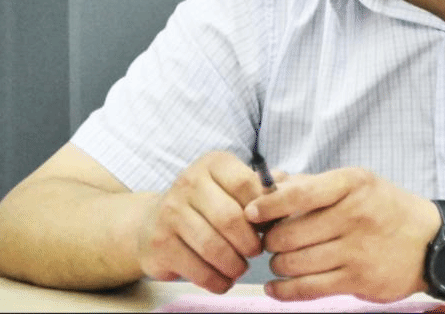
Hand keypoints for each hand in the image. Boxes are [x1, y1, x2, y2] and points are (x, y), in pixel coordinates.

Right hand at [137, 151, 269, 292]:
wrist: (153, 223)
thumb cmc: (208, 205)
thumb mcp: (233, 187)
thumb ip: (263, 188)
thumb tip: (290, 192)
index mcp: (213, 163)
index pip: (247, 184)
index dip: (264, 210)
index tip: (269, 226)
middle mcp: (189, 182)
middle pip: (231, 218)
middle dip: (250, 242)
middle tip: (256, 251)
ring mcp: (170, 212)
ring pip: (214, 247)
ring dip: (235, 265)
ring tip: (240, 267)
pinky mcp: (160, 243)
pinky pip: (197, 269)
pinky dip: (217, 281)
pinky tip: (224, 279)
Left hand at [244, 168, 440, 302]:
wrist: (430, 241)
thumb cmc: (384, 208)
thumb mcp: (356, 183)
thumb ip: (312, 184)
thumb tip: (267, 186)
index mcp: (352, 184)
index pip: (299, 193)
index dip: (268, 205)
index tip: (251, 212)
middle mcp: (354, 214)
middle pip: (290, 233)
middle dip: (271, 240)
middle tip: (269, 241)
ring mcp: (357, 249)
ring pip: (295, 262)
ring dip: (278, 264)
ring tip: (279, 261)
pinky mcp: (358, 279)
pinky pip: (308, 288)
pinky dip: (284, 290)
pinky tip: (276, 286)